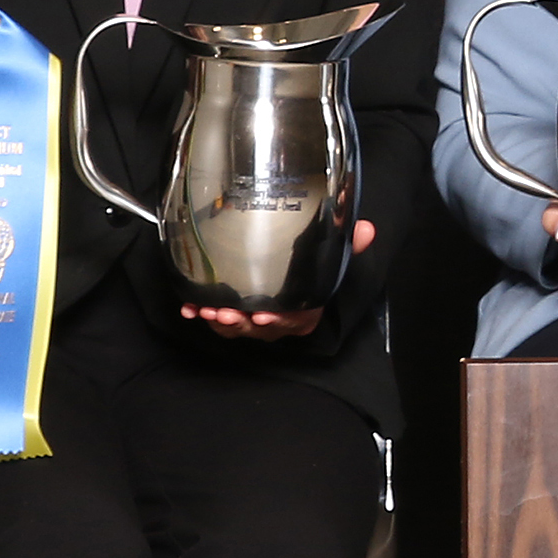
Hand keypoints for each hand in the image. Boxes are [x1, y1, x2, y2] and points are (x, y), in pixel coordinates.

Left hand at [183, 220, 372, 341]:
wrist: (288, 272)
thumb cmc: (309, 270)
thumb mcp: (331, 255)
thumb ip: (348, 244)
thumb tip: (367, 229)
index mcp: (304, 311)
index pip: (295, 320)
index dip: (280, 320)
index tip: (266, 315)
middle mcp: (279, 320)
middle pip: (260, 328)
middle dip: (241, 323)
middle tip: (227, 312)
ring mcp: (255, 321)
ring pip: (237, 328)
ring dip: (220, 320)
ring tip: (206, 308)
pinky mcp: (235, 315)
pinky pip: (218, 321)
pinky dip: (203, 314)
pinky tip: (189, 307)